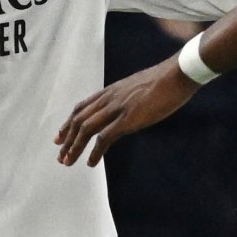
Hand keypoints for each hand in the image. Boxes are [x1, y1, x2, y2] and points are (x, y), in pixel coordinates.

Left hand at [55, 59, 198, 166]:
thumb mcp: (137, 87)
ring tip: (68, 162)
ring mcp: (117, 108)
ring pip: (86, 129)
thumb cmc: (163, 81)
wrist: (176, 74)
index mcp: (111, 91)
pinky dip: (95, 152)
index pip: (81, 107)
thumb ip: (126, 97)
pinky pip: (105, 138)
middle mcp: (109, 99)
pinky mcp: (128, 119)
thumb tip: (126, 108)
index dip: (68, 123)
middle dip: (67, 139)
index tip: (60, 136)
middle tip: (60, 155)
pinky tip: (91, 163)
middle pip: (79, 120)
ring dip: (75, 147)